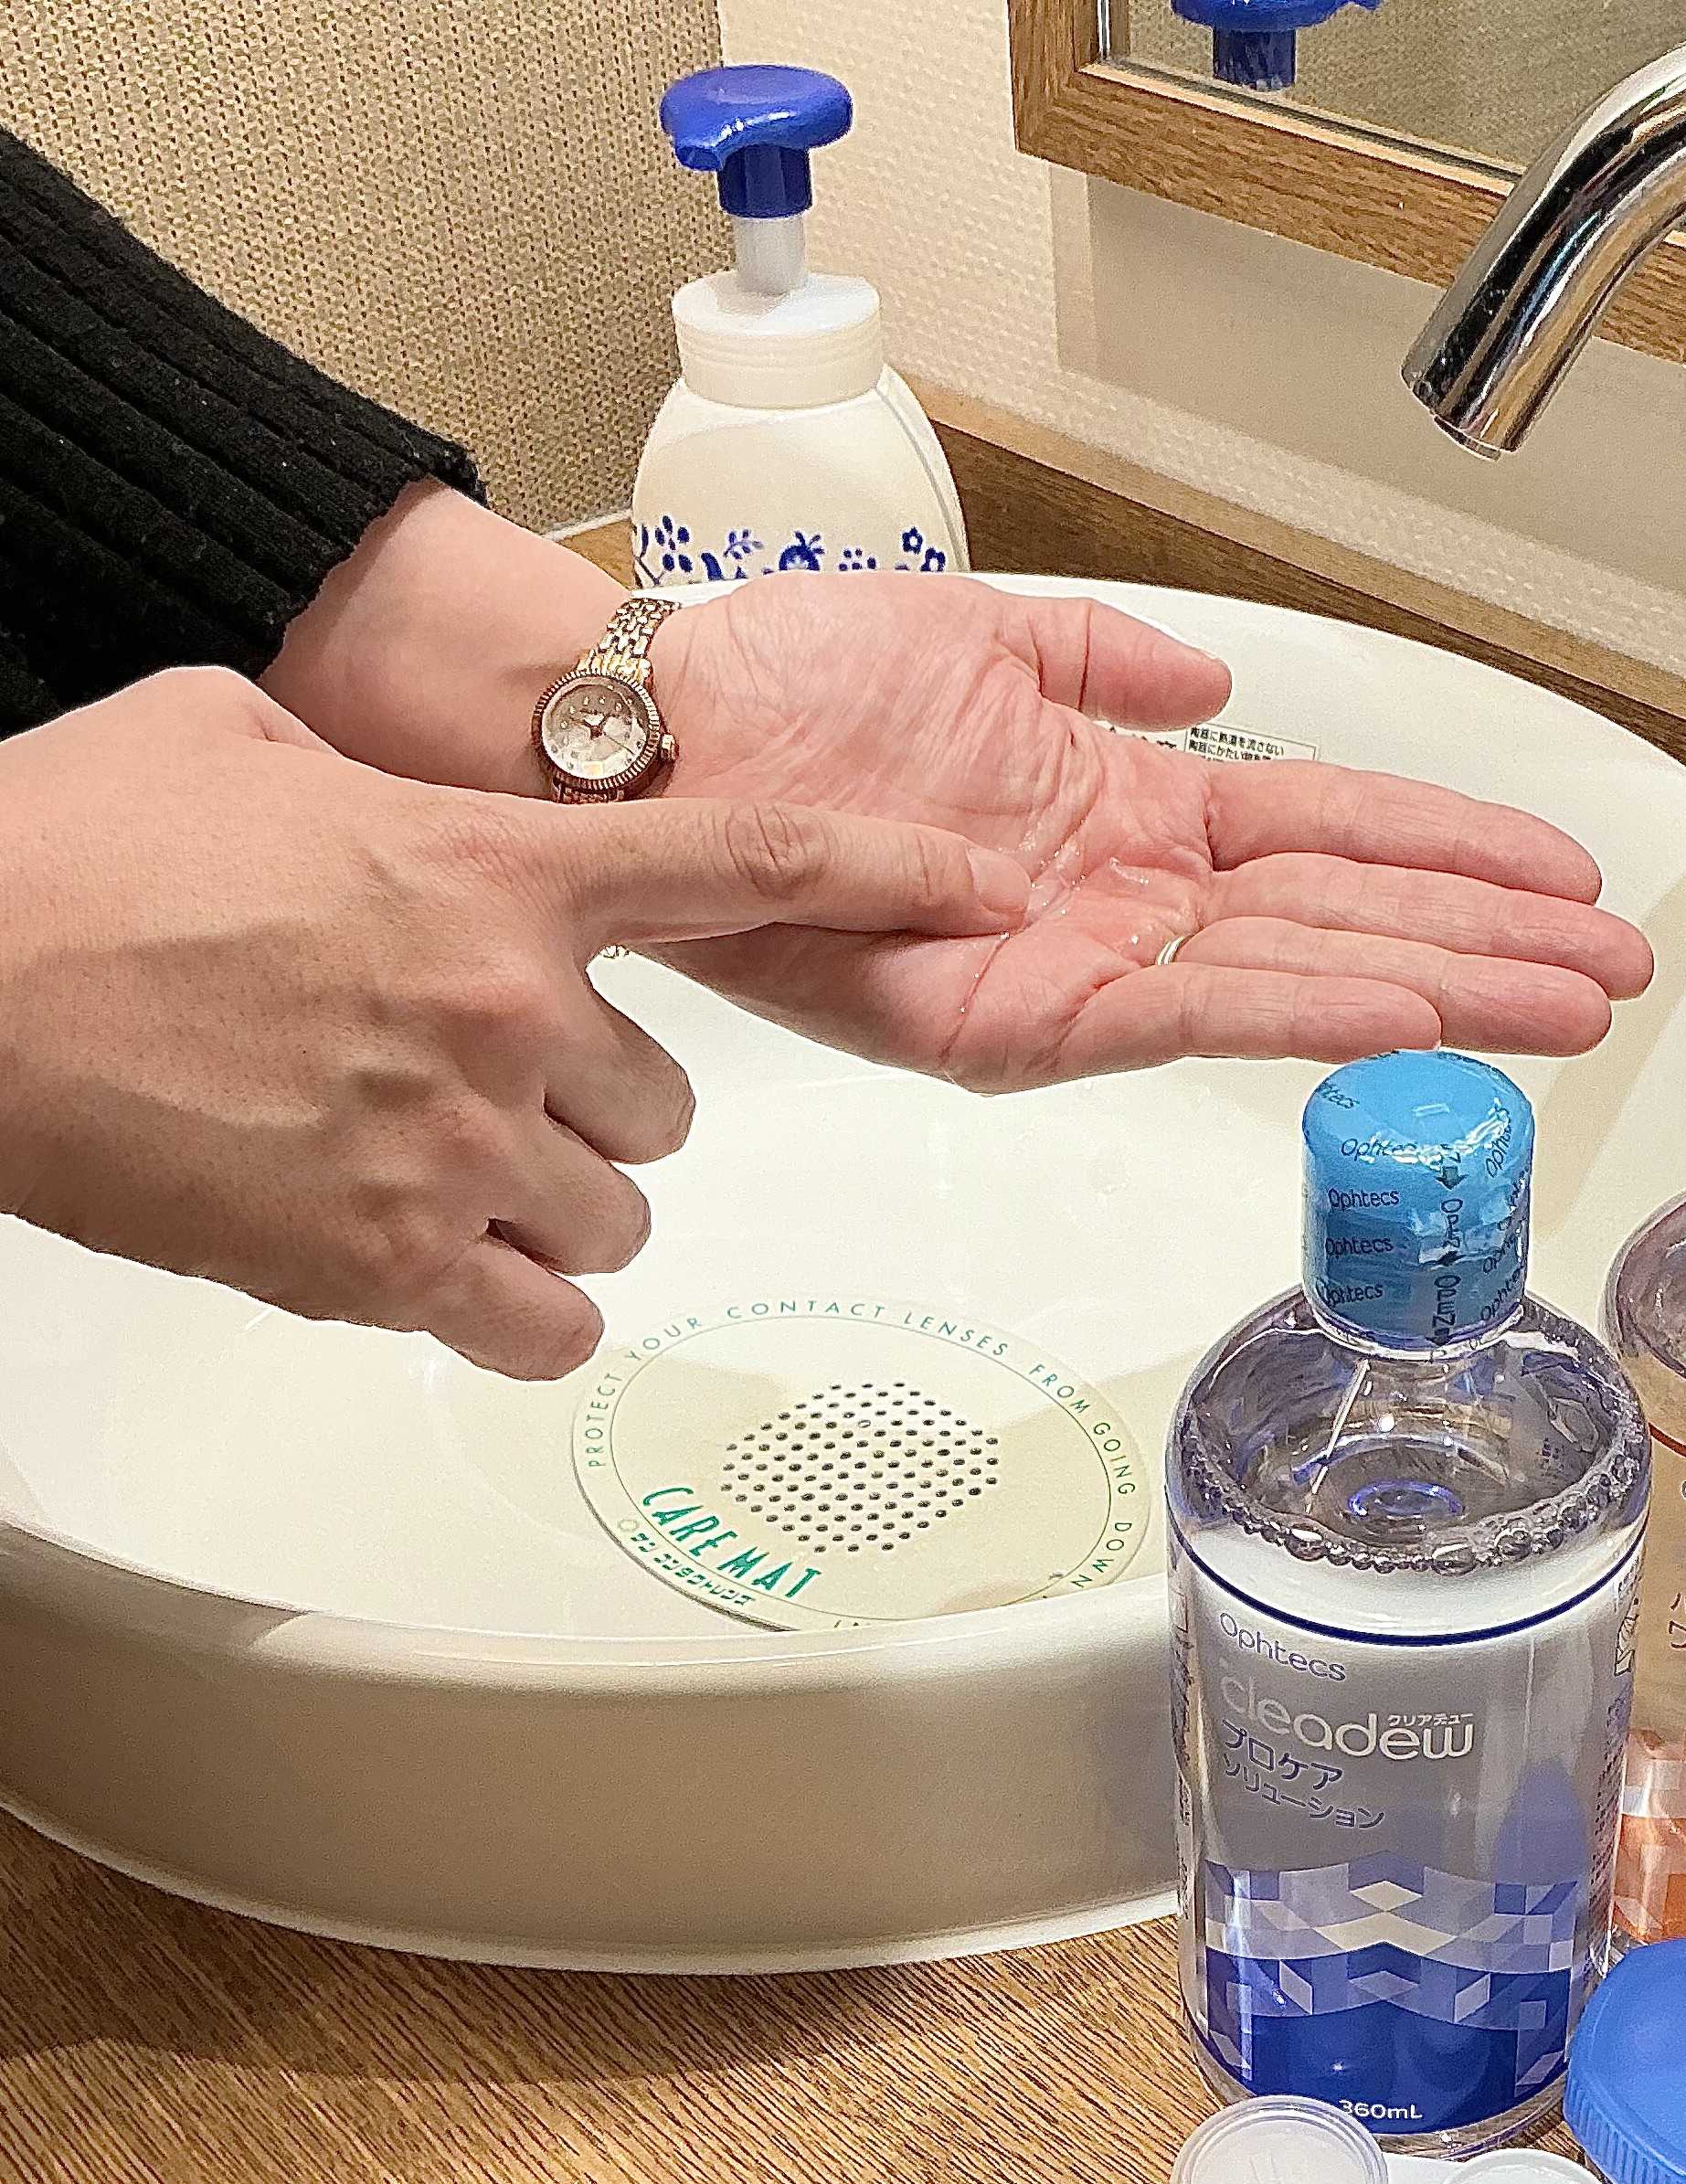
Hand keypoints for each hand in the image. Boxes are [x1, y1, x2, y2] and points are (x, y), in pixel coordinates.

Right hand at [0, 671, 1028, 1375]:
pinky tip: (447, 1270)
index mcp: (500, 868)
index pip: (753, 859)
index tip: (982, 892)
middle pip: (672, 1104)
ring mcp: (455, 1146)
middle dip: (598, 1104)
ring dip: (556, 1204)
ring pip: (620, 1214)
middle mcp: (511, 1010)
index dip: (890, 871)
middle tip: (491, 1084)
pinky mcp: (381, 1267)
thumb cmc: (76, 853)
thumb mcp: (247, 741)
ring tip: (444, 1172)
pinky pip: (544, 1328)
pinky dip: (519, 1314)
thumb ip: (386, 782)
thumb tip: (396, 806)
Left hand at [650, 576, 1654, 1089]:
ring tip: (1562, 1007)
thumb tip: (1217, 684)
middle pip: (1348, 916)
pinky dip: (1296, 1015)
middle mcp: (1129, 902)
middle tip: (1617, 971)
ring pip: (1294, 982)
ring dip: (1437, 992)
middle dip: (1490, 943)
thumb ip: (1111, 660)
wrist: (671, 737)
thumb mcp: (990, 639)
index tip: (1563, 869)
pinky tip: (1402, 1012)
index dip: (1452, 848)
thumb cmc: (801, 689)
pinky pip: (1181, 1019)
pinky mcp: (1018, 1021)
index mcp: (1133, 810)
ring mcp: (1083, 967)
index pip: (1332, 830)